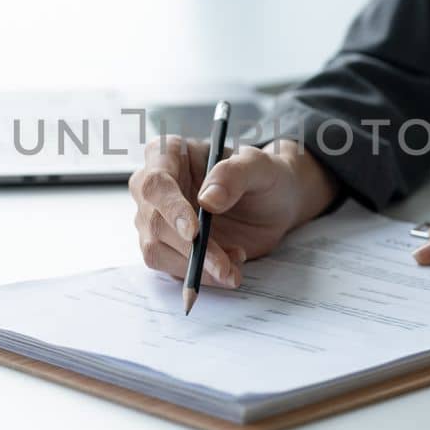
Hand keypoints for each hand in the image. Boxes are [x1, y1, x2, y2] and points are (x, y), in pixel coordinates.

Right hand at [130, 138, 339, 287]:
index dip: (170, 208)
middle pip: (154, 222)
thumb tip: (207, 200)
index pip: (156, 182)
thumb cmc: (264, 175)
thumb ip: (234, 175)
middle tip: (223, 264)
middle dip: (188, 249)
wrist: (275, 203)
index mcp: (169, 154)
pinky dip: (201, 275)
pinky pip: (172, 268)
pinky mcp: (168, 246)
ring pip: (157, 250)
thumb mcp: (259, 166)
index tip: (193, 232)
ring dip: (195, 267)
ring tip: (232, 266)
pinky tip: (229, 267)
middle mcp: (155, 187)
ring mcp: (158, 218)